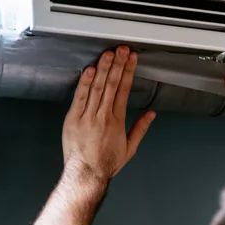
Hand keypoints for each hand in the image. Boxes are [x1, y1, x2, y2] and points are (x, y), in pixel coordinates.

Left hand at [63, 46, 155, 181]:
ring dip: (103, 69)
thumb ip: (140, 128)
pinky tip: (90, 70)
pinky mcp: (73, 119)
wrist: (87, 174)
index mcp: (117, 120)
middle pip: (112, 84)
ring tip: (108, 54)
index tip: (131, 59)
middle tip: (122, 50)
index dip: (128, 72)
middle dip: (118, 65)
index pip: (124, 90)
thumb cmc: (106, 163)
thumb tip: (151, 115)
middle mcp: (103, 116)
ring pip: (97, 87)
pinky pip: (80, 97)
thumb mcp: (130, 148)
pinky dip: (84, 83)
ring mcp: (88, 116)